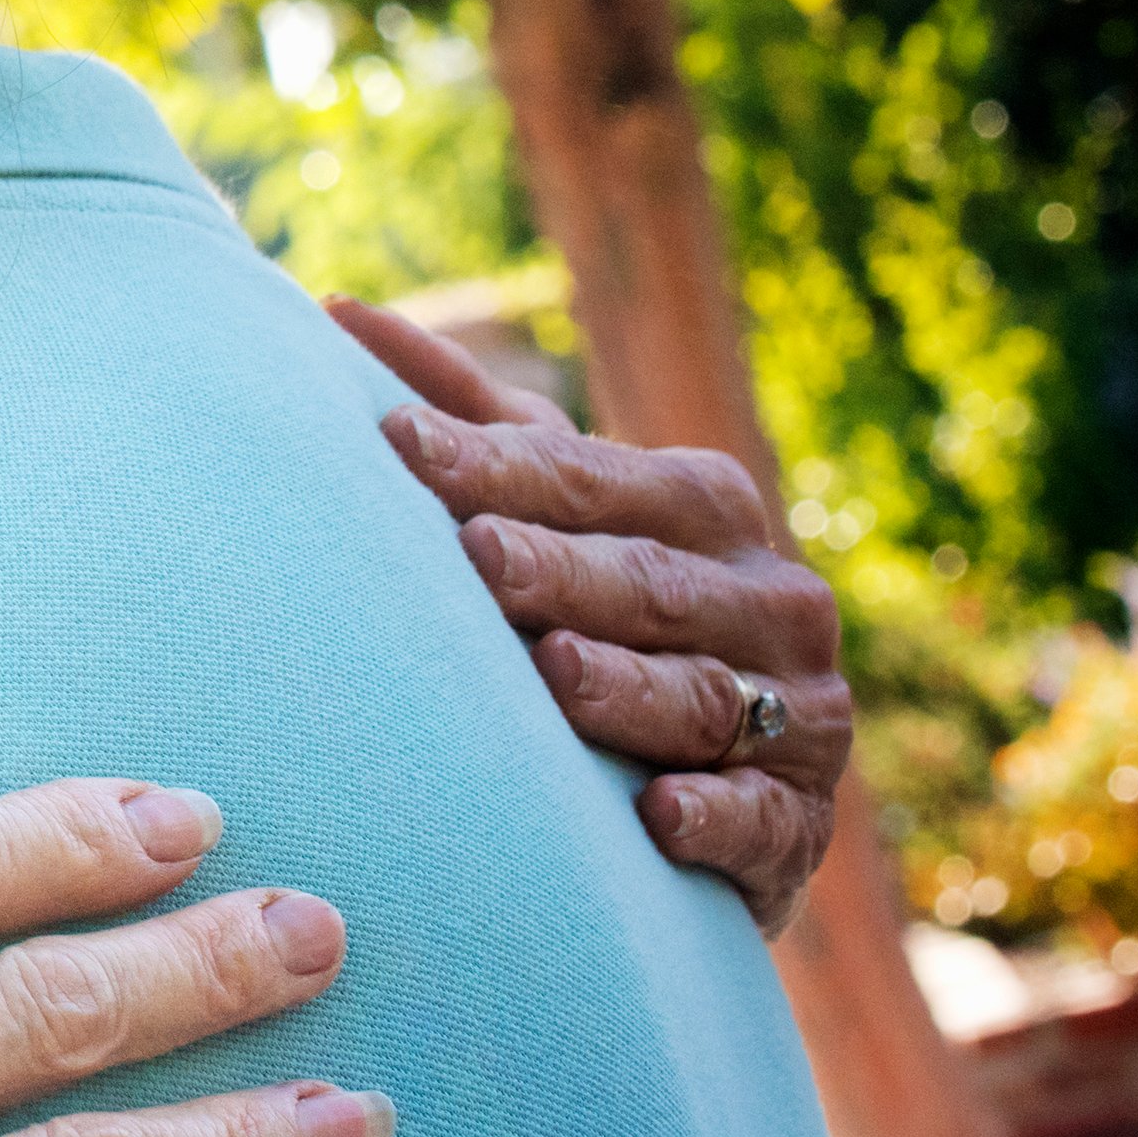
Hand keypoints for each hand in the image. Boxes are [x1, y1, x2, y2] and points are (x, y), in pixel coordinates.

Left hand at [326, 294, 848, 933]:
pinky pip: (759, 819)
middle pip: (647, 581)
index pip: (590, 478)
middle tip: (477, 557)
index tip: (398, 443)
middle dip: (561, 569)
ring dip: (628, 686)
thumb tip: (339, 313)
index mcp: (707, 505)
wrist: (709, 778)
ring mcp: (798, 711)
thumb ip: (471, 422)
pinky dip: (714, 814)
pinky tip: (657, 813)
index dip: (497, 464)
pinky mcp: (798, 823)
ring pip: (702, 695)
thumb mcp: (554, 510)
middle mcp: (769, 598)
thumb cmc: (600, 609)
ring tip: (556, 669)